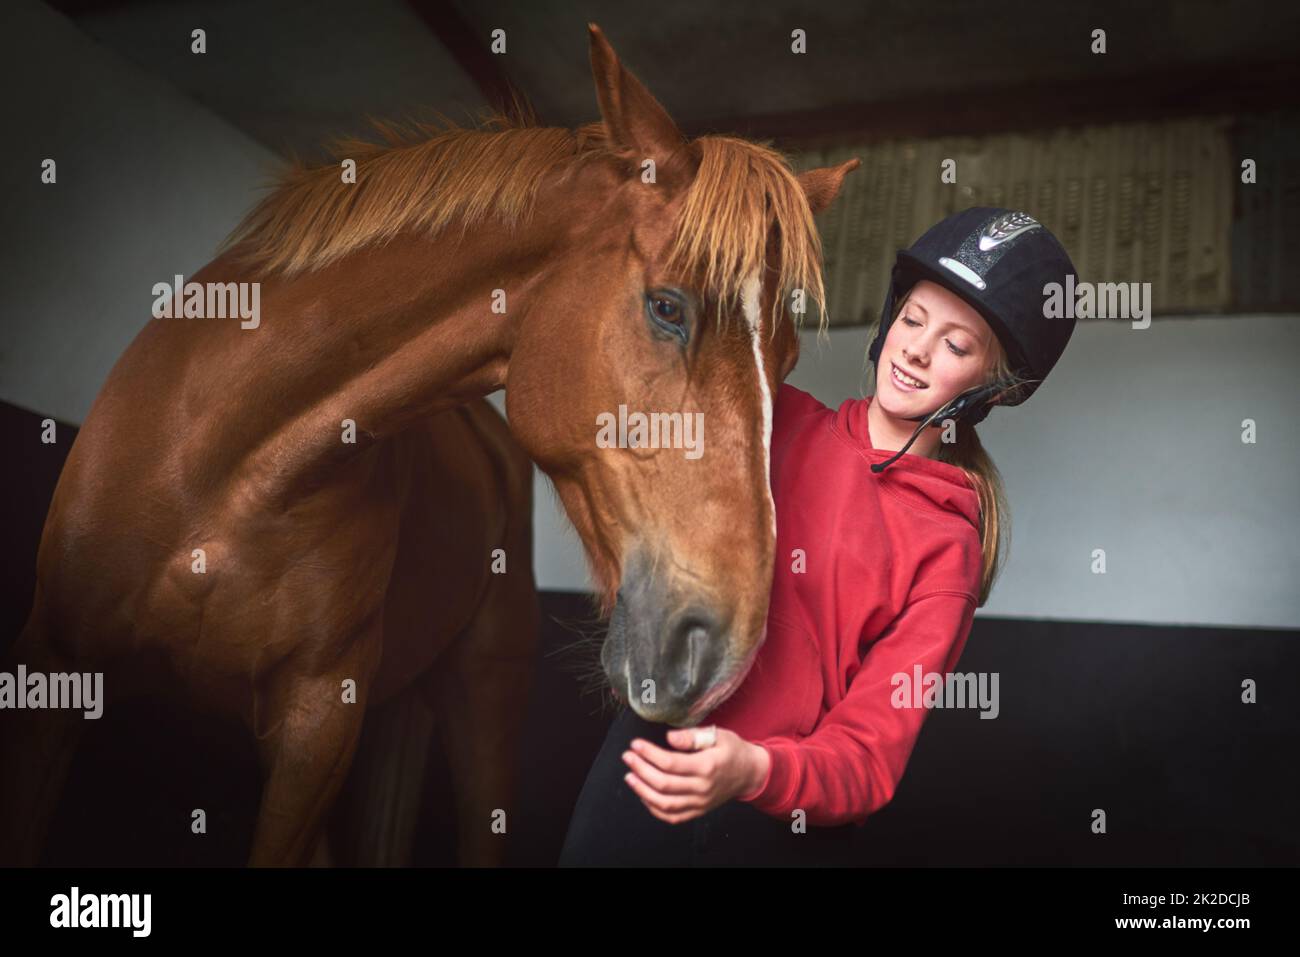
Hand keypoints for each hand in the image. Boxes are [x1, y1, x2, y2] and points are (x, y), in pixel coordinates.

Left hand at [621, 726, 769, 823]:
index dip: (649, 754)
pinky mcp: (698, 811)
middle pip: (663, 783)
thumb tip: (669, 737)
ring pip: (664, 803)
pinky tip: (644, 794)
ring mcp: (700, 803)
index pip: (670, 763)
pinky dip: (654, 808)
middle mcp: (702, 788)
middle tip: (628, 757)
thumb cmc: (732, 750)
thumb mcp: (718, 735)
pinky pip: (672, 816)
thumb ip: (692, 736)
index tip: (635, 744)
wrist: (750, 773)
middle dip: (641, 769)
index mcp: (707, 766)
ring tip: (630, 776)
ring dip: (642, 790)